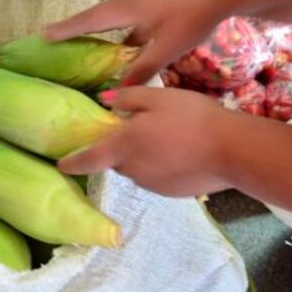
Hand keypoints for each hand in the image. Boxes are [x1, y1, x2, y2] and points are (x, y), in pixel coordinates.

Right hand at [44, 0, 234, 84]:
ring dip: (98, 32)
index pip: (88, 20)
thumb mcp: (166, 48)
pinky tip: (123, 49)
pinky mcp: (158, 6)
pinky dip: (120, 35)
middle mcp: (130, 2)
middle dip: (75, 28)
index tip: (43, 34)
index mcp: (126, 8)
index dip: (66, 28)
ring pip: (114, 20)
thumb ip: (142, 69)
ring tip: (82, 46)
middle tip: (54, 38)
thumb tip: (118, 90)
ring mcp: (145, 2)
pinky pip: (129, 22)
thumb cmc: (192, 16)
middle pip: (96, 17)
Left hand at [58, 87, 233, 196]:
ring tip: (167, 137)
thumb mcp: (157, 97)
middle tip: (138, 129)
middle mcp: (132, 170)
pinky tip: (181, 151)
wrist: (230, 150)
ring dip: (143, 156)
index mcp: (122, 146)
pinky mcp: (171, 193)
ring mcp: (152, 185)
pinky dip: (162, 165)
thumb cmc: (191, 117)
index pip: (87, 159)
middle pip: (116, 160)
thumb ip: (127, 99)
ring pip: (138, 168)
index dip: (72, 162)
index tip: (62, 164)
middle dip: (120, 148)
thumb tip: (104, 101)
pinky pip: (157, 176)